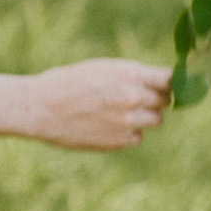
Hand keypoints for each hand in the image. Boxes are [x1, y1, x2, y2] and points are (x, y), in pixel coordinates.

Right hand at [24, 57, 170, 151]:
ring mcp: (127, 121)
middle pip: (165, 100)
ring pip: (156, 120)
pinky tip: (109, 125)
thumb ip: (131, 76)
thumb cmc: (68, 82)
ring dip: (145, 116)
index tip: (166, 83)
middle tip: (141, 97)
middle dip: (156, 98)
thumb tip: (158, 81)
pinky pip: (137, 137)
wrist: (40, 108)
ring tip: (122, 111)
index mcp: (129, 73)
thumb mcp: (102, 68)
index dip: (169, 81)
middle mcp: (133, 97)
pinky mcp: (118, 142)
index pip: (169, 78)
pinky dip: (130, 132)